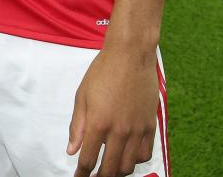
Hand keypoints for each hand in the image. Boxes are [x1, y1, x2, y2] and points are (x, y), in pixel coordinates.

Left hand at [68, 42, 158, 176]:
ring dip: (118, 171)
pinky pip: (145, 154)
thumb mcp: (82, 96)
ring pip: (130, 165)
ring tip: (109, 169)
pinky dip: (135, 160)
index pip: (89, 159)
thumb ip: (76, 126)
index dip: (82, 173)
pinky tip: (127, 156)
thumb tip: (72, 150)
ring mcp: (137, 130)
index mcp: (98, 123)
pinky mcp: (150, 126)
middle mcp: (119, 131)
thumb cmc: (102, 72)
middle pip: (111, 168)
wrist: (130, 56)